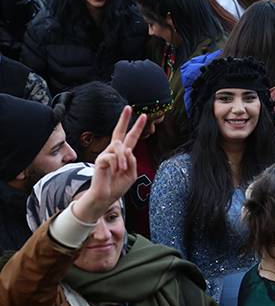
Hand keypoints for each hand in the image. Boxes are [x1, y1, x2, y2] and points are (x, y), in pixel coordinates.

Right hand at [73, 107, 146, 222]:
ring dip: (124, 159)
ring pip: (119, 147)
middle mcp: (113, 152)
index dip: (136, 127)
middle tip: (129, 108)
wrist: (105, 197)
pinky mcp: (100, 159)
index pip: (130, 138)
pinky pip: (113, 156)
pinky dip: (117, 164)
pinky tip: (114, 172)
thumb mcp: (131, 174)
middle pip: (119, 132)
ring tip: (122, 170)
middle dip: (124, 120)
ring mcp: (106, 154)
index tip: (142, 116)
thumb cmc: (117, 186)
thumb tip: (128, 150)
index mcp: (123, 155)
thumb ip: (132, 161)